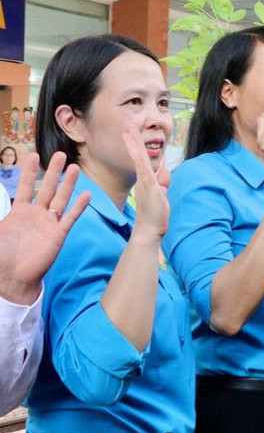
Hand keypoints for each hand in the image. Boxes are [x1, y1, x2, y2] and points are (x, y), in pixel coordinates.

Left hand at [0, 152, 89, 304]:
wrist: (11, 277)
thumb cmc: (0, 255)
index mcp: (19, 212)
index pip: (26, 187)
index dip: (29, 172)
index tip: (33, 155)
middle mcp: (36, 214)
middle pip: (46, 188)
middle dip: (52, 172)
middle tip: (59, 155)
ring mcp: (49, 223)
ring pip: (60, 199)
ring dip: (68, 184)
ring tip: (74, 168)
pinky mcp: (58, 235)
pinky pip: (70, 218)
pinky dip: (78, 207)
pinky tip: (87, 195)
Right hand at [122, 127, 170, 240]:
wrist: (149, 231)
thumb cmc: (155, 215)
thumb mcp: (161, 194)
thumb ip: (162, 182)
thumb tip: (163, 170)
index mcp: (146, 180)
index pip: (143, 159)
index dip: (139, 146)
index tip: (134, 134)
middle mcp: (143, 179)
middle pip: (138, 156)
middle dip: (134, 140)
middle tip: (128, 126)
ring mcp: (145, 183)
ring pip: (138, 160)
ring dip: (134, 145)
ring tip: (128, 131)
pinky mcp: (149, 188)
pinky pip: (143, 171)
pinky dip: (140, 160)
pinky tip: (136, 151)